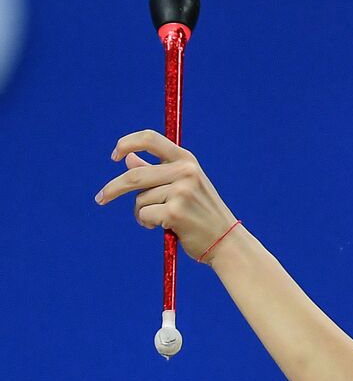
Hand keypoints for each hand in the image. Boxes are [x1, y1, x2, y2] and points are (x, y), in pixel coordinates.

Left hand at [94, 129, 239, 264]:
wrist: (225, 240)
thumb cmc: (202, 213)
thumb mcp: (183, 186)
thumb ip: (156, 171)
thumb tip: (128, 159)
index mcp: (187, 160)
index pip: (150, 139)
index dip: (127, 143)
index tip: (115, 155)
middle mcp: (186, 171)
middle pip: (135, 175)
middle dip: (113, 189)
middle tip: (100, 199)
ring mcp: (182, 191)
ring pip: (139, 199)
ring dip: (142, 213)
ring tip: (162, 220)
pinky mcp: (175, 211)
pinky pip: (144, 215)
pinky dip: (148, 223)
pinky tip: (166, 227)